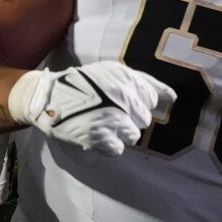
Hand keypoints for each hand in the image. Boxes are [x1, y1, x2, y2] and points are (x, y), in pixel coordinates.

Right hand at [11, 62, 175, 155]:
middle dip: (128, 118)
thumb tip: (173, 97)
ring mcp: (110, 118)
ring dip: (119, 132)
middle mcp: (121, 97)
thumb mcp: (112, 72)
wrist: (47, 98)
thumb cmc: (83, 84)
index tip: (119, 101)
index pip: (149, 99)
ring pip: (132, 135)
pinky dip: (107, 144)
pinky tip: (95, 133)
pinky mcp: (98, 137)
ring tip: (100, 123)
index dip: (135, 102)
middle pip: (143, 120)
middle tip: (108, 113)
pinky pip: (118, 148)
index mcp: (125, 78)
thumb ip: (145, 82)